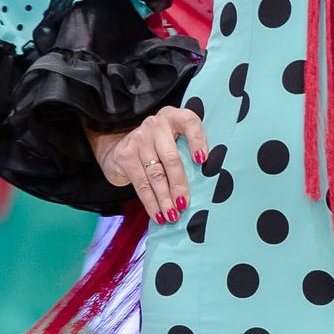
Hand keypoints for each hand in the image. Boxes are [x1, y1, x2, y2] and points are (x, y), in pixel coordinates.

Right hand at [89, 104, 208, 223]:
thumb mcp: (177, 139)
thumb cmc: (163, 145)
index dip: (198, 141)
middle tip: (185, 205)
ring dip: (165, 199)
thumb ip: (190, 150)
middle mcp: (156, 125)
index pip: (190, 123)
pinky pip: (141, 184)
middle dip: (179, 185)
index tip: (202, 160)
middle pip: (171, 158)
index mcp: (175, 117)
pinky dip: (151, 202)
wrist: (126, 144)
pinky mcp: (126, 156)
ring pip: (155, 175)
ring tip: (173, 215)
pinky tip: (158, 214)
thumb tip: (208, 181)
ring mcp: (139, 139)